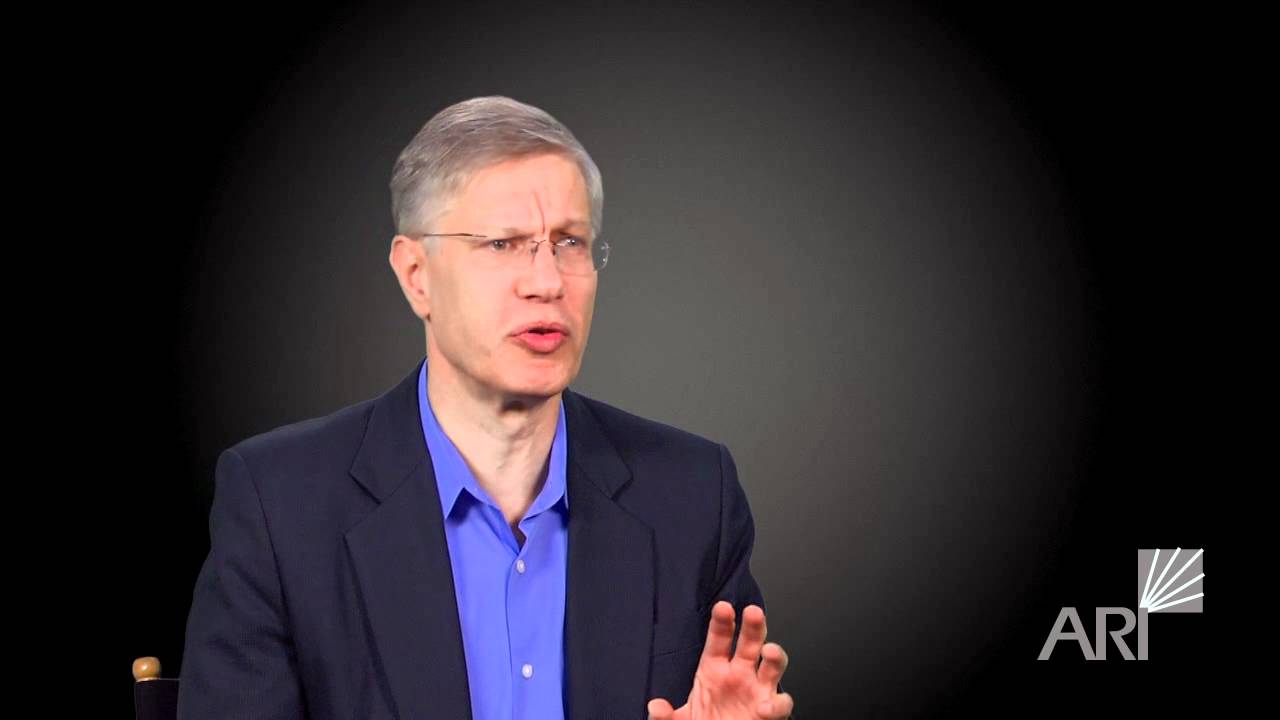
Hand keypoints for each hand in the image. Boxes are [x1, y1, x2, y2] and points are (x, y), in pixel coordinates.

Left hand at [647, 601, 793, 719]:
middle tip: (753, 612)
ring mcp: (756, 691)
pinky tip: (764, 707)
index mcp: (714, 669)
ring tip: (769, 651)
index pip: (720, 638)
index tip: (722, 607)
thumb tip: (655, 706)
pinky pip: (780, 703)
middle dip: (753, 626)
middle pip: (750, 642)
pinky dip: (777, 704)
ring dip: (775, 655)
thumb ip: (665, 717)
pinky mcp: (770, 712)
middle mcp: (739, 674)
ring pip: (772, 665)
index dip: (722, 622)